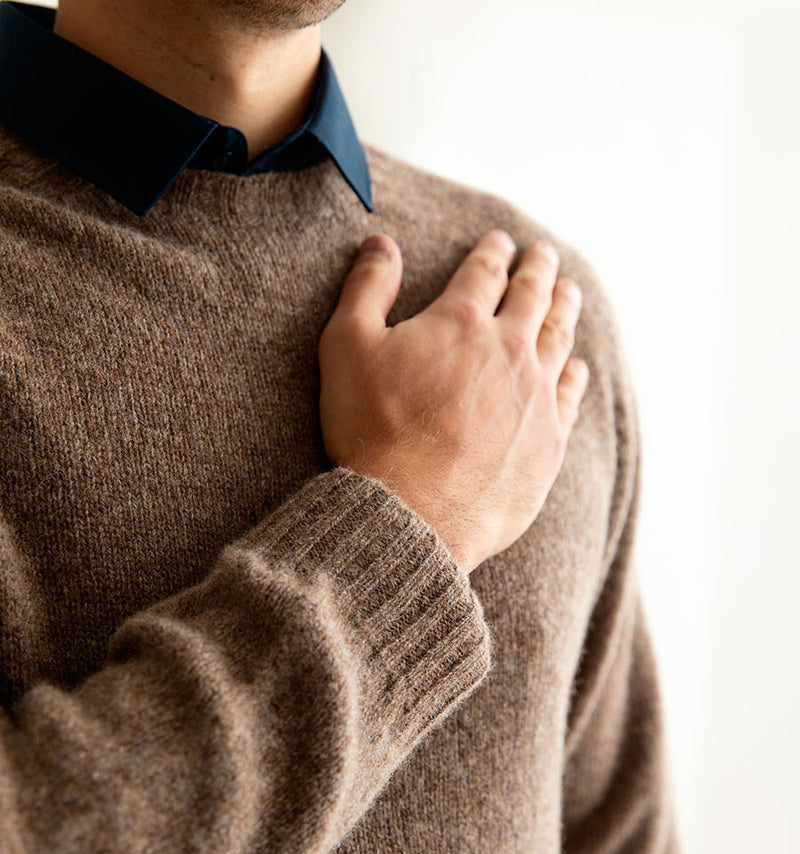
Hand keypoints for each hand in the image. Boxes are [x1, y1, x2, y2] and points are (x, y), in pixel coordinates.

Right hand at [318, 229, 588, 574]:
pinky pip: (569, 394)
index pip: (484, 272)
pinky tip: (576, 366)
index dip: (493, 251)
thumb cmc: (372, 428)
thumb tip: (382, 243)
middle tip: (545, 255)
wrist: (412, 511)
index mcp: (460, 321)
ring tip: (569, 293)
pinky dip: (574, 372)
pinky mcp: (548, 440)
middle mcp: (508, 350)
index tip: (502, 240)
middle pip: (532, 296)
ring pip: (559, 338)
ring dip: (565, 309)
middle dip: (539, 270)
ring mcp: (535, 395)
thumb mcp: (347, 346)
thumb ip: (367, 288)